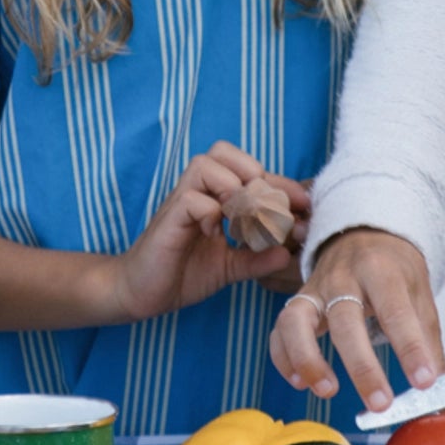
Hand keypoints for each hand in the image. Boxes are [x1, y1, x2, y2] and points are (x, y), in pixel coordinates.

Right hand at [104, 145, 309, 322]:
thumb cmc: (182, 274)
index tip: (303, 206)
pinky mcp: (168, 217)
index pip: (249, 171)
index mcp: (214, 197)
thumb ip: (256, 258)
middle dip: (258, 177)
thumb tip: (287, 254)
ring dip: (234, 188)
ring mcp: (181, 201)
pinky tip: (216, 234)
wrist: (142, 293)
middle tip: (275, 210)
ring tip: (246, 219)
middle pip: (224, 151)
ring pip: (206, 164)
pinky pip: (191, 197)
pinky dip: (211, 211)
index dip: (279, 183)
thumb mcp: (229, 267)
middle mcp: (198, 191)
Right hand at [267, 227, 444, 416]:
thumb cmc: (395, 273)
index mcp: (383, 271)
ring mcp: (314, 289)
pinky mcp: (296, 302)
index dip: (411, 348)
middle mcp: (344, 277)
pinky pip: (279, 330)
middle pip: (346, 320)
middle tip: (380, 404)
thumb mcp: (420, 299)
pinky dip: (284, 358)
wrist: (363, 234)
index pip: (396, 311)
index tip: (425, 383)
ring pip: (297, 320)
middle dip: (362, 366)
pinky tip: (300, 382)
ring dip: (308, 358)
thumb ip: (430, 351)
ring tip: (328, 391)